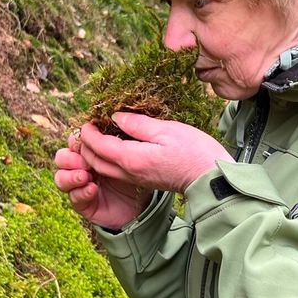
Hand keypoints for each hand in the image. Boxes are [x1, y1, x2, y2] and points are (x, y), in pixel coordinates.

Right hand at [54, 130, 152, 229]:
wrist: (148, 203)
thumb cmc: (142, 172)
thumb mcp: (137, 150)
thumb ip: (128, 133)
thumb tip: (116, 116)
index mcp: (92, 152)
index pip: (74, 141)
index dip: (76, 139)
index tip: (85, 136)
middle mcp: (83, 168)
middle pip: (61, 157)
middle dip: (68, 157)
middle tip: (83, 160)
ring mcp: (82, 187)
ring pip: (61, 178)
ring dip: (70, 175)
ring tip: (85, 175)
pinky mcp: (86, 205)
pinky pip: (74, 199)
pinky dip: (80, 192)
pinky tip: (93, 189)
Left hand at [73, 112, 233, 194]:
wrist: (211, 178)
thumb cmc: (194, 151)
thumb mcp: (166, 130)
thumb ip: (138, 124)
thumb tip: (116, 117)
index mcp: (132, 159)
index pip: (99, 146)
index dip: (89, 133)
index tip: (87, 120)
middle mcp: (129, 172)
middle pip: (95, 162)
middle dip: (86, 146)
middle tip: (87, 129)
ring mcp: (136, 179)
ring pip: (104, 169)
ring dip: (95, 154)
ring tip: (97, 137)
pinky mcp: (143, 181)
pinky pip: (116, 172)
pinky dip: (108, 159)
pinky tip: (116, 146)